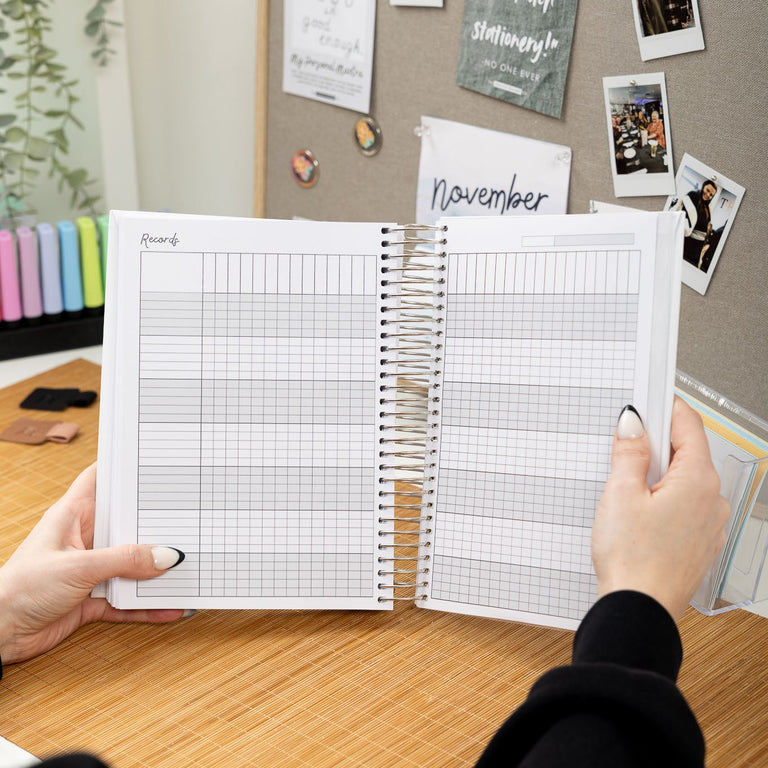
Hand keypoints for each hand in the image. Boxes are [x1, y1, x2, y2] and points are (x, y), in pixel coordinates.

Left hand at [0, 464, 188, 664]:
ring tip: (188, 566)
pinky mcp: (91, 597)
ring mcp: (89, 569)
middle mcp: (84, 538)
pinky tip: (170, 607)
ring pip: (132, 564)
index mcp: (73, 515)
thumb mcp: (78, 567)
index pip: (101, 479)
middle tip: (187, 518)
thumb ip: (124, 560)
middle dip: (156, 523)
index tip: (155, 461)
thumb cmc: (19, 589)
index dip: (125, 468)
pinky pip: (128, 598)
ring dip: (156, 569)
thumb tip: (165, 555)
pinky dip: (147, 605)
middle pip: (127, 524)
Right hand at [592, 398, 729, 619]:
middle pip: (686, 453)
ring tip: (625, 488)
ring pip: (684, 481)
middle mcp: (712, 500)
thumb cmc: (632, 560)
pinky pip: (684, 506)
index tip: (648, 398)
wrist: (638, 609)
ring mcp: (708, 524)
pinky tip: (638, 512)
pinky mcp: (698, 542)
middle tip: (624, 446)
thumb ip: (629, 453)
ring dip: (658, 474)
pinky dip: (663, 499)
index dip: (665, 406)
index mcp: (698, 481)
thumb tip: (634, 425)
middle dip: (656, 444)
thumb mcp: (620, 494)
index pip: (689, 425)